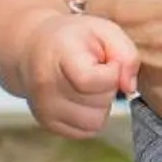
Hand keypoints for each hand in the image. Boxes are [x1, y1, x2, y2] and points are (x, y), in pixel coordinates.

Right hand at [21, 16, 137, 139]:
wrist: (32, 47)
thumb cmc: (73, 37)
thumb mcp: (104, 30)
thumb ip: (125, 53)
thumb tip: (129, 87)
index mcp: (59, 56)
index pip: (90, 80)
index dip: (111, 73)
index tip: (107, 62)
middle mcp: (46, 86)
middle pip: (98, 103)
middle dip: (108, 87)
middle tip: (97, 70)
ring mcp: (44, 108)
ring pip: (94, 122)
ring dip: (101, 105)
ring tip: (91, 85)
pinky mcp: (47, 123)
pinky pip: (85, 131)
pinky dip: (91, 117)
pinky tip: (83, 97)